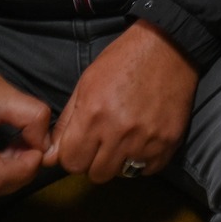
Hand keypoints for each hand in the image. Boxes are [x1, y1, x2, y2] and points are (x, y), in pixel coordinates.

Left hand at [44, 21, 198, 182]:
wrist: (168, 47)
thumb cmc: (123, 61)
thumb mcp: (86, 84)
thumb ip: (67, 123)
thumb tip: (51, 156)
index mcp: (94, 115)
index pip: (71, 162)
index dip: (74, 155)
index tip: (81, 145)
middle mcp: (119, 132)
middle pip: (96, 173)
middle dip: (95, 161)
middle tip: (103, 142)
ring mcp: (146, 139)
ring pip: (122, 173)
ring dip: (119, 162)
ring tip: (124, 140)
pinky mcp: (168, 141)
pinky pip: (149, 169)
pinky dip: (144, 160)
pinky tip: (143, 141)